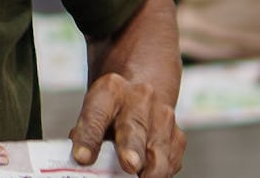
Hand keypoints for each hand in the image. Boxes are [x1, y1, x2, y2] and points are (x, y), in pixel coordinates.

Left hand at [69, 73, 184, 177]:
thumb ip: (88, 133)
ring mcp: (162, 116)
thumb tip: (84, 159)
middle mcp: (140, 98)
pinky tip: (149, 175)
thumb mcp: (93, 112)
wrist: (138, 92)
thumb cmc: (110, 108)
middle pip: (135, 127)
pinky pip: (171, 160)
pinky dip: (162, 172)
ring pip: (159, 147)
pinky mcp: (177, 136)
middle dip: (133, 148)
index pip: (96, 114)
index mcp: (111, 90)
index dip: (89, 137)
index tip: (82, 157)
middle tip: (130, 165)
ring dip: (154, 168)